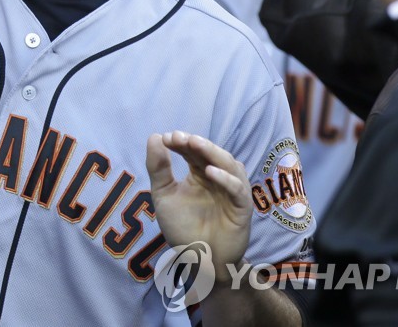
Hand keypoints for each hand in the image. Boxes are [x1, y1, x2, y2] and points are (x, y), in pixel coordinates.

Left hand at [147, 131, 250, 281]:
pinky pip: (238, 189)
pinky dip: (226, 179)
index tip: (167, 138)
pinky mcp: (242, 208)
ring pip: (229, 165)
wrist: (198, 261)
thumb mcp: (164, 196)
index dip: (182, 142)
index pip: (194, 151)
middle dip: (196, 143)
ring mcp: (232, 192)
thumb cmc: (182, 228)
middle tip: (179, 137)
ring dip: (212, 152)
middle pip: (212, 154)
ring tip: (194, 144)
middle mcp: (219, 179)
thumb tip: (155, 136)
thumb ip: (159, 168)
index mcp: (201, 174)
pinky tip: (209, 173)